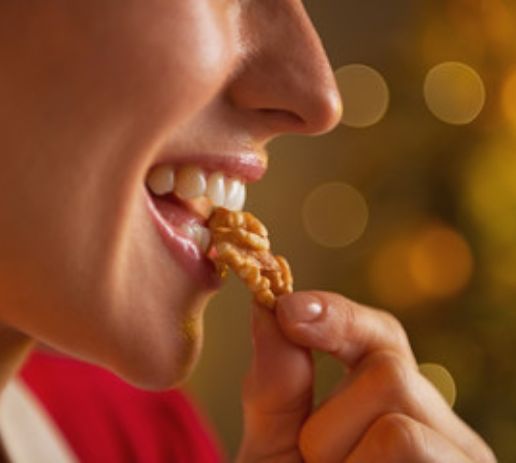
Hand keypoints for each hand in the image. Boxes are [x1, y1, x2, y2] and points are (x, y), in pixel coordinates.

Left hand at [237, 291, 496, 462]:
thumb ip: (276, 383)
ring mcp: (461, 458)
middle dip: (331, 422)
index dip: (336, 316)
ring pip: (397, 419)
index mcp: (392, 404)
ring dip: (342, 459)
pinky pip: (406, 447)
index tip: (287, 309)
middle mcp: (437, 425)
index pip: (381, 336)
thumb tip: (268, 308)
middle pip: (389, 369)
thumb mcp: (276, 447)